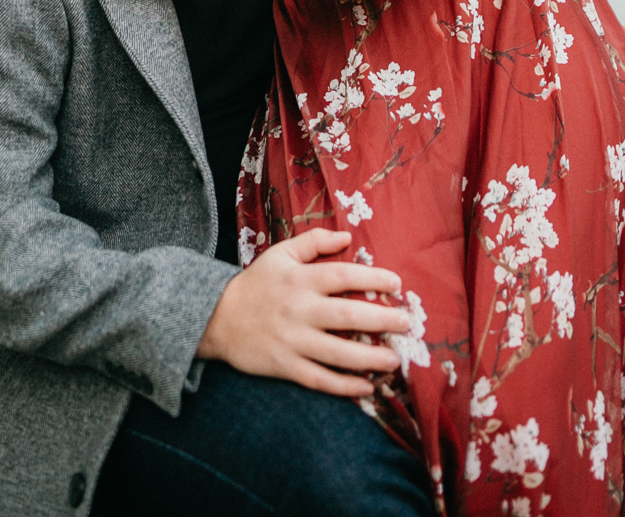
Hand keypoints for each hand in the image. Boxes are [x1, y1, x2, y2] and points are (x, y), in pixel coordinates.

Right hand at [198, 229, 409, 397]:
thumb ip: (314, 241)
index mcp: (300, 279)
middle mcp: (299, 310)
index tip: (397, 284)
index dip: (372, 279)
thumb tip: (348, 236)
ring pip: (337, 354)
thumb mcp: (280, 253)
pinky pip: (319, 379)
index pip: (343, 276)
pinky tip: (366, 387)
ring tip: (394, 360)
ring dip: (369, 358)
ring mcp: (292, 340)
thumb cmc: (256, 283)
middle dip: (381, 320)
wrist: (217, 317)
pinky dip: (344, 386)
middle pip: (346, 316)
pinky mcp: (285, 366)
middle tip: (406, 323)